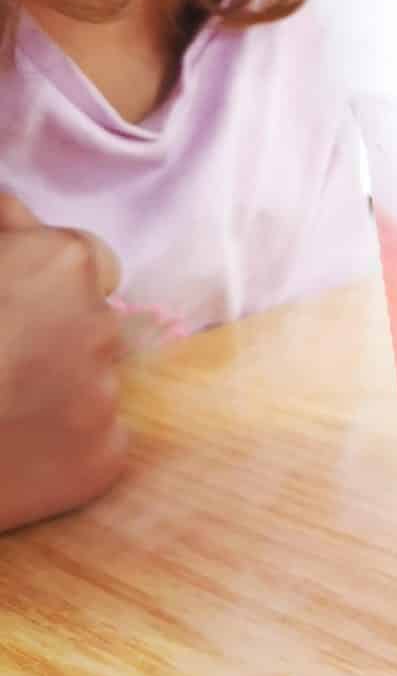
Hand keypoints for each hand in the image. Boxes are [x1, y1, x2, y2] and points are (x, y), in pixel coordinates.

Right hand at [0, 193, 128, 533]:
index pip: (88, 258)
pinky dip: (60, 447)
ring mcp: (106, 399)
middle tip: (1, 357)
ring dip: (55, 391)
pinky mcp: (103, 462)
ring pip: (91, 383)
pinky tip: (12, 453)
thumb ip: (3, 230)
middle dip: (53, 336)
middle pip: (90, 322)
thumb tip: (12, 213)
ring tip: (1, 407)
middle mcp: (100, 325)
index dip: (49, 279)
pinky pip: (92, 443)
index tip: (17, 296)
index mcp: (63, 265)